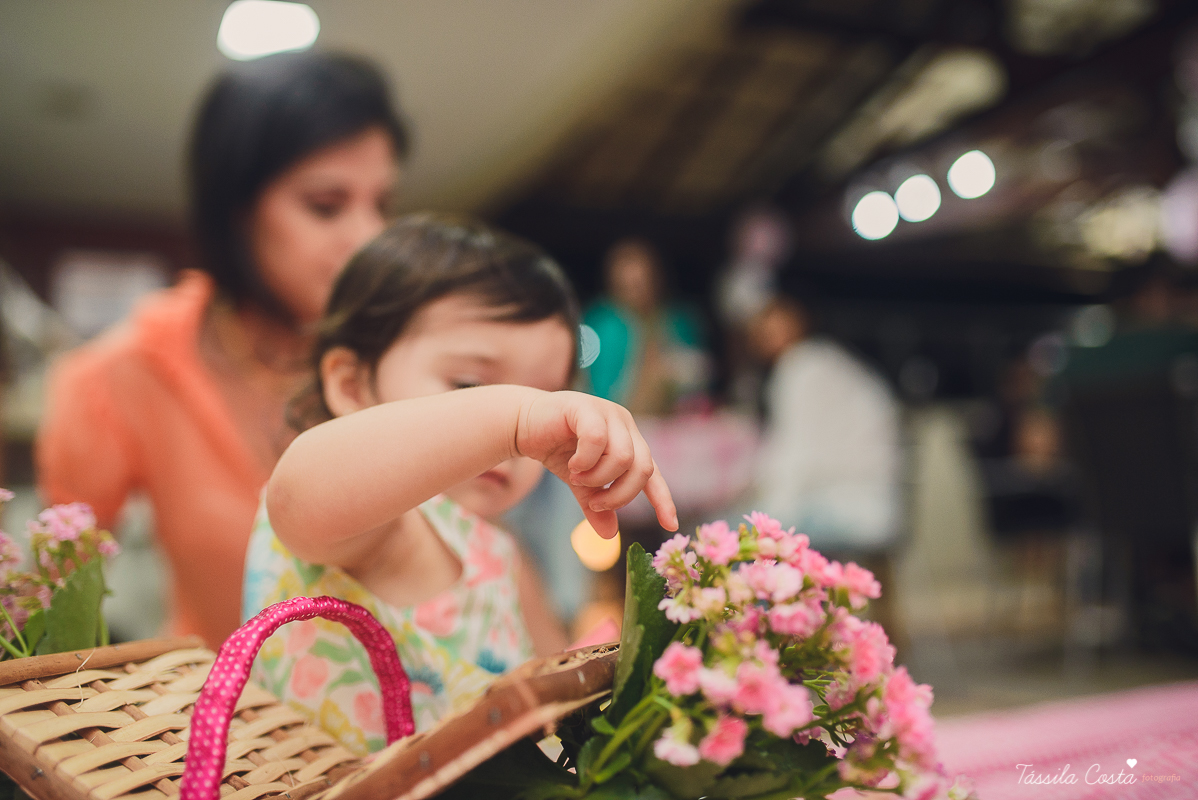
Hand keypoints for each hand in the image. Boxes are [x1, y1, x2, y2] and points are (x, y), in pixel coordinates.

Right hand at [515, 391, 677, 537]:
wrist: (524, 424)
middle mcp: (625, 425)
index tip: (670, 525)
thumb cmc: (557, 449)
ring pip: (623, 457)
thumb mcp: (581, 484)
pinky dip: (585, 461)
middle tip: (594, 503)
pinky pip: (597, 441)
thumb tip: (610, 535)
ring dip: (599, 478)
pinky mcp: (586, 408)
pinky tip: (572, 465)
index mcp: (630, 441)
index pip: (654, 473)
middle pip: (643, 468)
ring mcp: (608, 414)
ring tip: (578, 479)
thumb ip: (596, 506)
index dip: (663, 499)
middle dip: (619, 495)